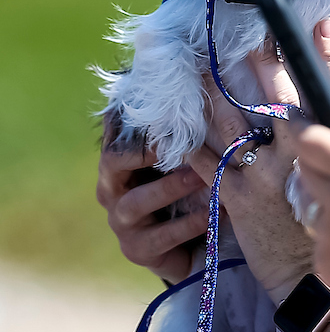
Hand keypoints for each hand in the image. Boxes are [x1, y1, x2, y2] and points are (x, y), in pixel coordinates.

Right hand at [96, 116, 206, 283]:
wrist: (189, 248)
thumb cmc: (187, 193)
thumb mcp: (184, 162)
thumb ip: (183, 134)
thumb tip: (200, 81)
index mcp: (121, 164)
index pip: (117, 133)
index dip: (135, 120)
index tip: (166, 109)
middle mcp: (113, 190)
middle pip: (113, 162)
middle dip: (144, 151)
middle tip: (180, 142)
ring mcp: (122, 223)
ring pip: (136, 202)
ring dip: (170, 187)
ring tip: (201, 176)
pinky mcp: (138, 250)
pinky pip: (161, 236)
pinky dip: (189, 223)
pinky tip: (214, 213)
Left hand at [191, 17, 329, 303]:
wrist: (318, 287)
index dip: (326, 57)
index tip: (320, 25)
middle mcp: (296, 156)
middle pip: (277, 99)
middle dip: (264, 64)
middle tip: (251, 35)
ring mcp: (262, 176)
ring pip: (233, 124)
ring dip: (215, 94)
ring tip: (199, 69)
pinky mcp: (234, 199)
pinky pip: (206, 163)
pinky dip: (189, 143)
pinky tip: (174, 126)